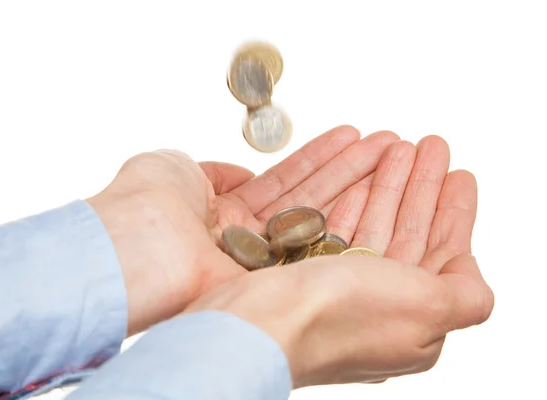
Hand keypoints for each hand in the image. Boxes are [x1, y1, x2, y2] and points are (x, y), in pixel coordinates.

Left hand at [86, 126, 398, 335]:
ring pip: (322, 220)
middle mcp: (250, 242)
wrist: (134, 248)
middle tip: (388, 145)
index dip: (319, 159)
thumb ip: (213, 171)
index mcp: (224, 216)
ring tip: (394, 155)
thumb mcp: (175, 166)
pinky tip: (380, 190)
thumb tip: (240, 174)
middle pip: (310, 200)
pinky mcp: (278, 282)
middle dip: (349, 169)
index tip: (351, 138)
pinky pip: (321, 245)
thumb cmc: (144, 203)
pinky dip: (352, 216)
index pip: (283, 184)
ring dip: (359, 185)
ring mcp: (267, 263)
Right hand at [185, 135, 493, 385]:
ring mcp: (323, 284)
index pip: (438, 257)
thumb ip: (465, 296)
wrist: (253, 327)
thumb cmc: (335, 321)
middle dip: (417, 186)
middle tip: (429, 147)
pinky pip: (321, 219)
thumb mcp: (426, 310)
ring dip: (380, 180)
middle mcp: (363, 304)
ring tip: (391, 142)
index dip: (452, 215)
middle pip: (399, 232)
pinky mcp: (289, 264)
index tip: (460, 177)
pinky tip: (351, 169)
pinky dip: (338, 189)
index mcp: (403, 321)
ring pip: (361, 220)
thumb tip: (472, 281)